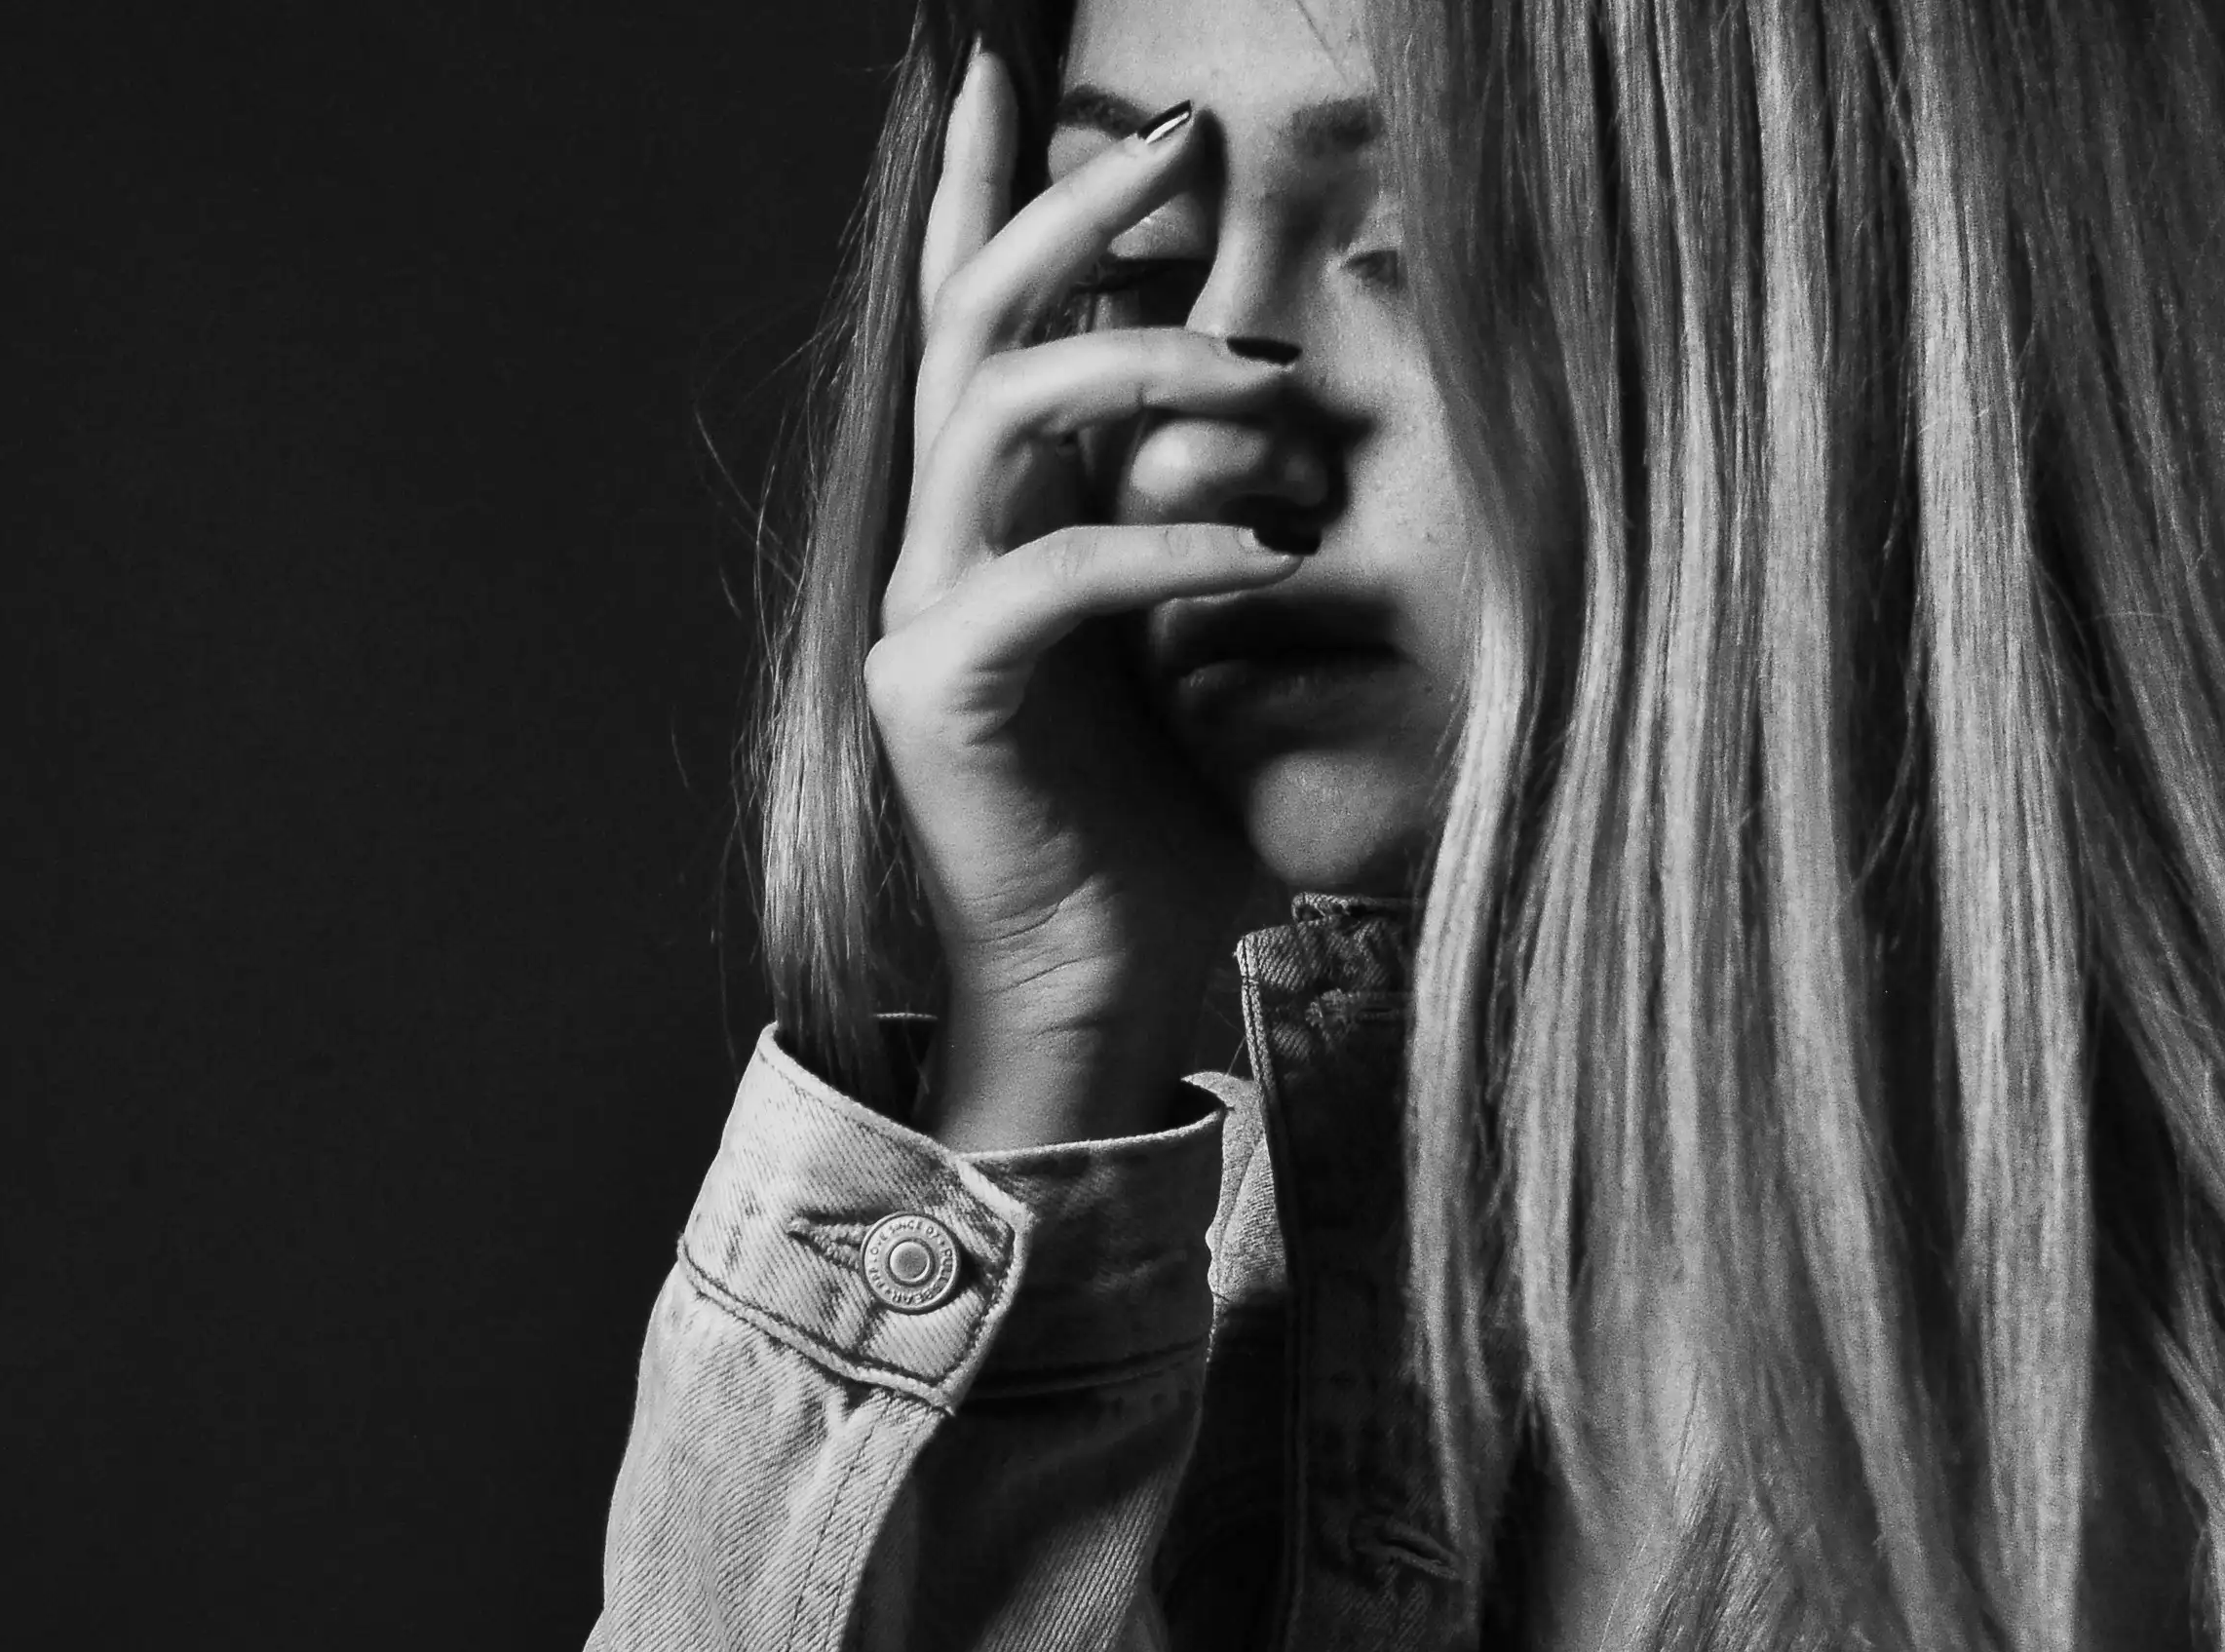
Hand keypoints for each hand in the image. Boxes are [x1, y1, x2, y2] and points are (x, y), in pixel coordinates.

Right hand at [868, 49, 1305, 1146]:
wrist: (1115, 988)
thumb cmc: (1181, 827)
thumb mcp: (1222, 643)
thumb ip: (1226, 512)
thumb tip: (1300, 389)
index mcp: (998, 516)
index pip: (973, 320)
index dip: (984, 191)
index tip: (1024, 75)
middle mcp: (941, 543)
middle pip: (969, 321)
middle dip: (1067, 212)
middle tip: (1178, 142)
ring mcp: (924, 611)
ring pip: (996, 409)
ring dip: (1139, 365)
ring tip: (1265, 382)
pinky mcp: (940, 692)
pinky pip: (1050, 571)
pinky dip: (1167, 543)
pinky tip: (1269, 552)